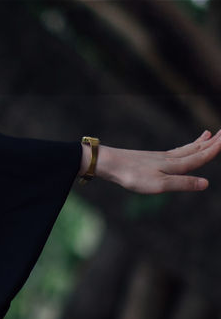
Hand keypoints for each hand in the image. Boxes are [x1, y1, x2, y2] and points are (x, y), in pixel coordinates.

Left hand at [92, 130, 220, 193]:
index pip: (200, 156)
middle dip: (212, 142)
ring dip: (200, 143)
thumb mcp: (159, 184)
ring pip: (186, 149)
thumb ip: (183, 183)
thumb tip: (206, 183)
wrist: (108, 163)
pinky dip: (184, 148)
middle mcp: (170, 158)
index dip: (215, 149)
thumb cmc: (132, 175)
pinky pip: (175, 152)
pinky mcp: (151, 158)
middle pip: (196, 149)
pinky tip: (182, 150)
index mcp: (175, 165)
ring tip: (209, 134)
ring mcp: (160, 157)